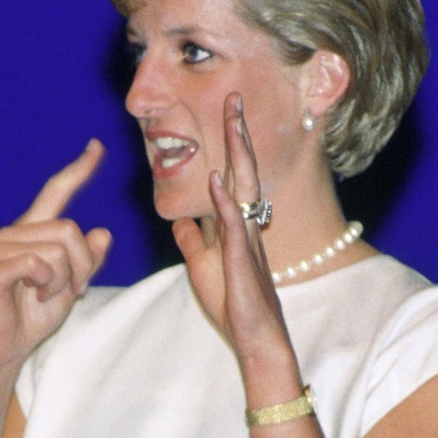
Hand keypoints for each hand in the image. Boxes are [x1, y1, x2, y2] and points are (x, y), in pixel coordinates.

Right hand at [0, 140, 112, 372]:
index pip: (57, 192)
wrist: (7, 346)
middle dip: (79, 266)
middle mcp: (16, 232)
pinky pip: (37, 263)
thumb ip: (88, 261)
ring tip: (42, 293)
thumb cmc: (34, 313)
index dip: (78, 170)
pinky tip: (32, 294)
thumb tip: (102, 233)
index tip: (97, 147)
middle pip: (70, 231)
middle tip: (62, 289)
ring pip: (58, 250)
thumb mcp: (72, 287)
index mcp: (35, 230)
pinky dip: (45, 283)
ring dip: (61, 281)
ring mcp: (2, 249)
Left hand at [171, 94, 291, 366]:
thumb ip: (193, 241)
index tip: (223, 113)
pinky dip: (225, 200)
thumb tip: (180, 221)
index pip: (231, 176)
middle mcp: (246, 225)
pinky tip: (217, 179)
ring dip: (238, 153)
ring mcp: (247, 239)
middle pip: (242, 170)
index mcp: (236, 225)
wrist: (257, 338)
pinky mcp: (243, 259)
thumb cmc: (233, 307)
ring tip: (233, 121)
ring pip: (244, 187)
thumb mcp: (202, 267)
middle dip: (237, 134)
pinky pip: (234, 225)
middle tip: (234, 98)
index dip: (227, 146)